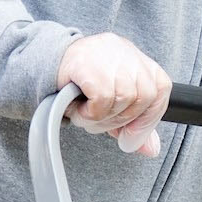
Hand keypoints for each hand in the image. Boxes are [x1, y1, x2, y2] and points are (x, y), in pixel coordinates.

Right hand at [54, 33, 171, 157]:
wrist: (40, 64)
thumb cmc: (78, 84)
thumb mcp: (111, 104)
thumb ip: (132, 125)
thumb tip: (151, 150)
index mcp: (135, 58)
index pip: (160, 87)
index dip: (149, 117)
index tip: (131, 137)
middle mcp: (124, 51)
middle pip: (144, 95)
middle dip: (123, 119)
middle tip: (100, 122)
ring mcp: (107, 54)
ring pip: (124, 98)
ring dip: (103, 118)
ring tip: (86, 114)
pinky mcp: (89, 62)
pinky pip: (103, 98)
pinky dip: (92, 113)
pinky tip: (78, 109)